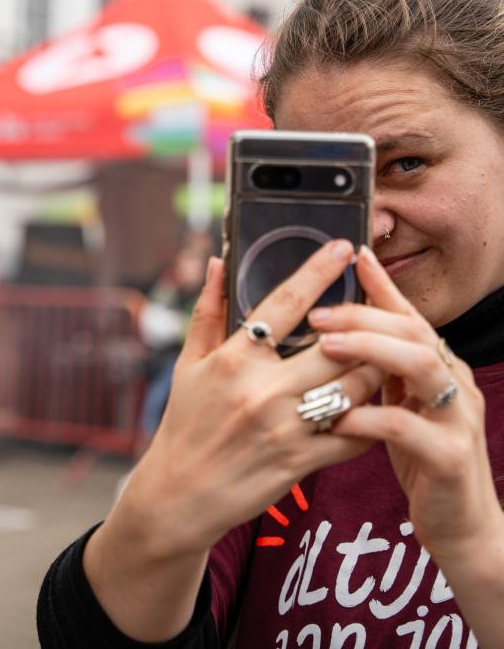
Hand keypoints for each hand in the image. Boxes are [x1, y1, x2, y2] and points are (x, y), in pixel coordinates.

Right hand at [118, 240, 383, 560]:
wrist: (179, 493)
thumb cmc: (185, 422)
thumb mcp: (188, 364)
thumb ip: (208, 311)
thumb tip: (220, 262)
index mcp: (233, 360)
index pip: (284, 304)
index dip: (317, 271)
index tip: (342, 248)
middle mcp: (262, 390)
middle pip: (336, 346)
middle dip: (363, 326)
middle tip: (378, 311)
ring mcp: (284, 428)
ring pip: (354, 388)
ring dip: (372, 369)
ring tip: (379, 355)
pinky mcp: (301, 462)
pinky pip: (353, 435)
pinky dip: (368, 417)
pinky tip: (369, 405)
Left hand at [310, 245, 503, 558]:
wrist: (461, 524)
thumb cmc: (418, 454)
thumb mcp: (399, 400)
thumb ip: (378, 365)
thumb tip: (340, 328)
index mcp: (436, 365)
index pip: (408, 314)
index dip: (382, 285)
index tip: (352, 255)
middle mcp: (452, 382)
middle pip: (412, 330)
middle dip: (363, 315)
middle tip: (317, 314)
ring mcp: (456, 417)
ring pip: (422, 365)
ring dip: (370, 350)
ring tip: (325, 347)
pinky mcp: (449, 457)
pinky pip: (408, 428)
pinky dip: (369, 418)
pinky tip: (337, 418)